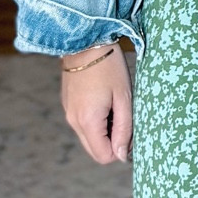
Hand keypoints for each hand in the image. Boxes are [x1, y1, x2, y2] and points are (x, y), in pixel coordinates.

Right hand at [60, 46, 132, 163]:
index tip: (129, 129)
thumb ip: (123, 129)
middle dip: (112, 141)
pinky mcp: (68, 105)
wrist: (85, 41)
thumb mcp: (124, 98)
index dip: (120, 150)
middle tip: (123, 116)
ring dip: (104, 130)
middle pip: (95, 151)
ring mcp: (68, 113)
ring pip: (89, 138)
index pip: (103, 157)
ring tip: (114, 105)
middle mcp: (74, 121)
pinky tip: (103, 99)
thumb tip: (121, 156)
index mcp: (88, 121)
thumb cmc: (109, 67)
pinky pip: (83, 124)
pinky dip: (95, 120)